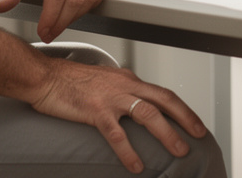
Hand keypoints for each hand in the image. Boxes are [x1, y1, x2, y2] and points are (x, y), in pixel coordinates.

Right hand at [28, 54, 208, 173]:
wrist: (43, 76)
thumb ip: (121, 92)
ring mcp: (110, 97)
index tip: (193, 122)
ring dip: (166, 133)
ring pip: (147, 114)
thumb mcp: (103, 82)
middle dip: (185, 117)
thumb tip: (134, 104)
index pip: (162, 93)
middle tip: (199, 134)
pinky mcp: (95, 111)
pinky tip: (136, 165)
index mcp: (127, 80)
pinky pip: (117, 134)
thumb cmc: (68, 81)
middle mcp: (124, 85)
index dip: (181, 108)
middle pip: (163, 100)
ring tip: (178, 150)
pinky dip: (129, 151)